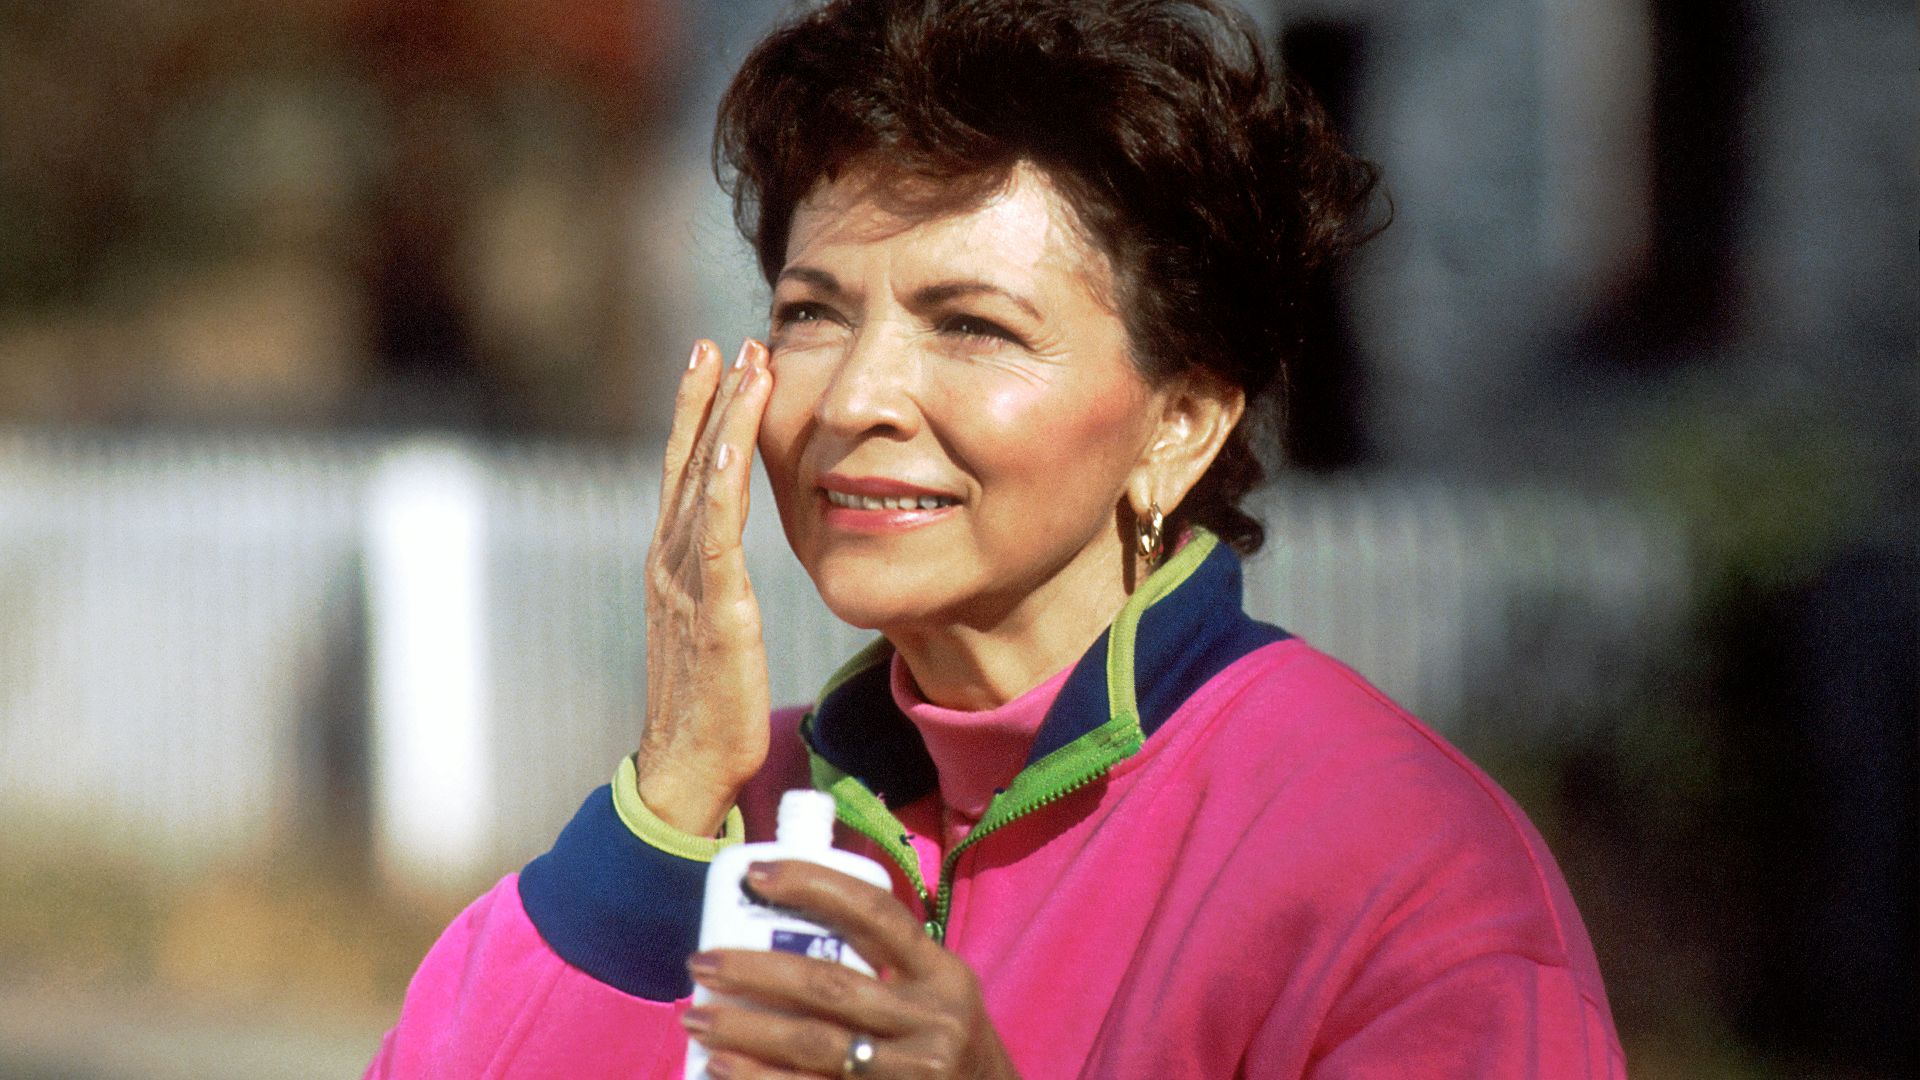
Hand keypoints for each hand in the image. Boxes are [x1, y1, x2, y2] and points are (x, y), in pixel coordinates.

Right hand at [638, 339, 774, 835]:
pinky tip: (736, 440)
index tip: (714, 363)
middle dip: (706, 398)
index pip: (684, 475)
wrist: (685, 771)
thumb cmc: (708, 709)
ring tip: (743, 363)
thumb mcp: (716, 631)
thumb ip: (720, 590)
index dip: (697, 416)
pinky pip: (715, 531)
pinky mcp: (713, 608)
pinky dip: (722, 479)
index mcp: (673, 566)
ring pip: (701, 481)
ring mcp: (685, 582)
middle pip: (686, 462)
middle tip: (725, 340)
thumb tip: (735, 568)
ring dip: (723, 418)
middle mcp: (670, 563)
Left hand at [682, 860, 1021, 1078]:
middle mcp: (933, 1021)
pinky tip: (720, 1068)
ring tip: (696, 1016)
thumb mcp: (937, 992)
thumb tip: (786, 916)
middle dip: (755, 970)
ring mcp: (912, 1074)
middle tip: (701, 962)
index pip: (877, 913)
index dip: (815, 886)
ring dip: (744, 1030)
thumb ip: (885, 961)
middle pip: (831, 987)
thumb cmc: (945, 1041)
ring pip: (814, 1044)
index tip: (757, 874)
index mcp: (942, 974)